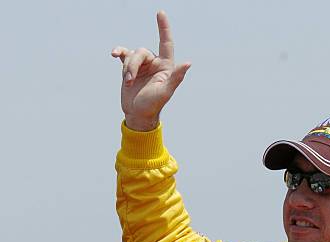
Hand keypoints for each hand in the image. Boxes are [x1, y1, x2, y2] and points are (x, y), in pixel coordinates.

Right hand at [111, 11, 190, 130]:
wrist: (138, 114)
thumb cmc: (153, 105)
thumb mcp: (165, 92)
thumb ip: (176, 77)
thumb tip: (188, 63)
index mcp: (166, 66)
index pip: (166, 43)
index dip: (163, 28)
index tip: (160, 13)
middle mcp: (154, 63)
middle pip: (142, 52)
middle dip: (133, 65)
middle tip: (129, 81)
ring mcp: (142, 65)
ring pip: (131, 55)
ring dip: (127, 68)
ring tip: (127, 83)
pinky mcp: (129, 68)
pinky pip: (123, 54)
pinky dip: (118, 52)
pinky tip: (114, 54)